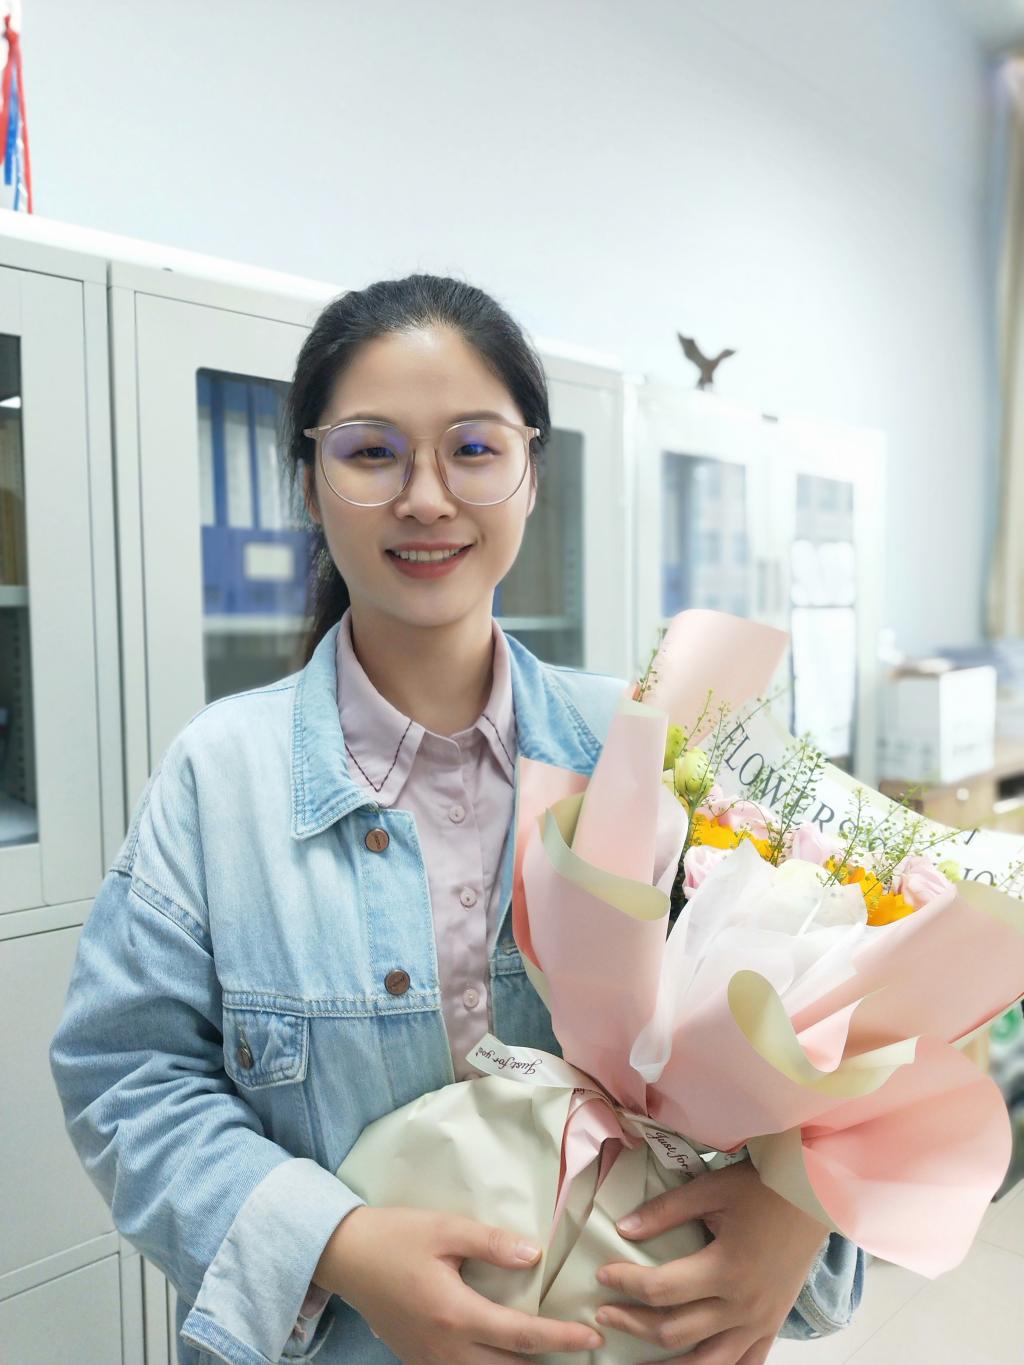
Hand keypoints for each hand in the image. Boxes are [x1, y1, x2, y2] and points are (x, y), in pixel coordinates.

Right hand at [315, 1204, 604, 1363]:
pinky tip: (502, 1354)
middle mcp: (445, 1348)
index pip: (522, 1335)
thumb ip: (491, 1243)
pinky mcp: (419, 1361)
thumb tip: (534, 1256)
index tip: (592, 1337)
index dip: (562, 1338)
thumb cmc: (396, 1236)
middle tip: (580, 1349)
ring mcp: (430, 1361)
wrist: (345, 1257)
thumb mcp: (444, 1228)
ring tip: (547, 1354)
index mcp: (456, 1314)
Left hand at [594, 1160, 828, 1363]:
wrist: (815, 1196)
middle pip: (674, 1330)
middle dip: (633, 1324)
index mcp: (725, 1269)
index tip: (601, 1275)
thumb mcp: (710, 1189)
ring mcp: (759, 1322)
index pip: (660, 1288)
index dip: (625, 1283)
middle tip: (604, 1315)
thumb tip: (622, 1228)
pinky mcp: (772, 1326)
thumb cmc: (761, 1188)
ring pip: (706, 1363)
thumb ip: (665, 1211)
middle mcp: (742, 1306)